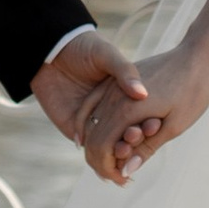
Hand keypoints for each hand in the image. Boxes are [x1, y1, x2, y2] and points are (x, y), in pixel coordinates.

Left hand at [29, 24, 149, 149]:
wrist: (51, 50)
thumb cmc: (83, 47)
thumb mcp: (107, 54)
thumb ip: (124, 72)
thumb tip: (142, 93)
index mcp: (122, 94)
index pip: (140, 115)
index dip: (149, 122)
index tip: (157, 124)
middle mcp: (110, 110)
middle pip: (127, 134)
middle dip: (137, 141)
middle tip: (143, 138)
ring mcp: (93, 121)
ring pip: (111, 145)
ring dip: (121, 152)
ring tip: (128, 151)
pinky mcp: (74, 128)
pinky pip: (90, 148)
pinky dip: (102, 157)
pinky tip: (112, 159)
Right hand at [81, 37, 208, 184]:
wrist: (197, 56)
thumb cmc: (192, 92)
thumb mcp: (174, 126)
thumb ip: (146, 148)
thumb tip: (125, 171)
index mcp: (127, 110)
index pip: (102, 148)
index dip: (108, 169)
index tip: (124, 181)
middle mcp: (113, 96)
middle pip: (93, 137)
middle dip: (101, 161)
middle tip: (119, 176)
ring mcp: (112, 85)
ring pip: (92, 122)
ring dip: (98, 144)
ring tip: (115, 160)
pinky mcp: (116, 79)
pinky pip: (94, 104)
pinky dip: (91, 123)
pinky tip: (92, 136)